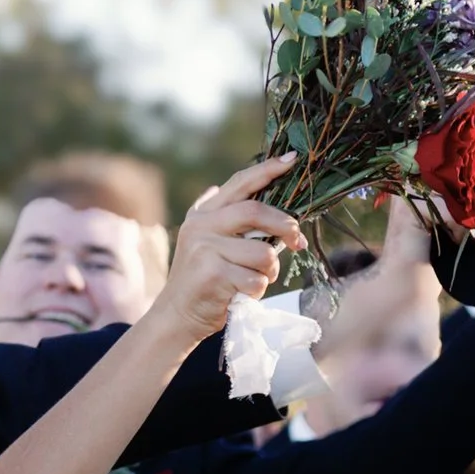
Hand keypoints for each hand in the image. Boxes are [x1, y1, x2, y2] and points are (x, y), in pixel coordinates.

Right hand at [162, 157, 301, 342]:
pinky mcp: (212, 275)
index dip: (268, 169)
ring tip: (255, 279)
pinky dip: (258, 291)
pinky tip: (242, 294)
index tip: (293, 159)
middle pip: (257, 212)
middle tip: (297, 240)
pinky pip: (256, 281)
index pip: (241, 183)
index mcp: (205, 213)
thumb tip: (255, 199)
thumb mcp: (208, 242)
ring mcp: (205, 249)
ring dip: (269, 272)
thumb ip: (227, 219)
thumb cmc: (204, 279)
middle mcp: (202, 226)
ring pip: (264, 254)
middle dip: (285, 226)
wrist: (177, 313)